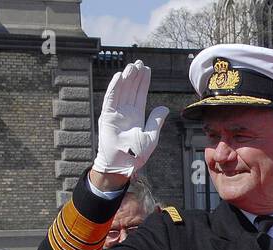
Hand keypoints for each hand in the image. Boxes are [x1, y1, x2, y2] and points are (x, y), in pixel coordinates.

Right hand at [92, 60, 168, 179]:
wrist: (123, 163)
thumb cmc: (136, 154)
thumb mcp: (151, 136)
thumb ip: (156, 121)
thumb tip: (165, 108)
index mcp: (136, 116)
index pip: (140, 95)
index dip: (143, 82)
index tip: (147, 70)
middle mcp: (126, 112)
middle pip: (131, 89)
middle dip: (135, 76)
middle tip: (140, 63)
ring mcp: (116, 113)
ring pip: (121, 91)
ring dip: (126, 78)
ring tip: (132, 66)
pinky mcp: (107, 116)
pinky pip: (110, 98)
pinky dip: (114, 87)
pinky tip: (120, 76)